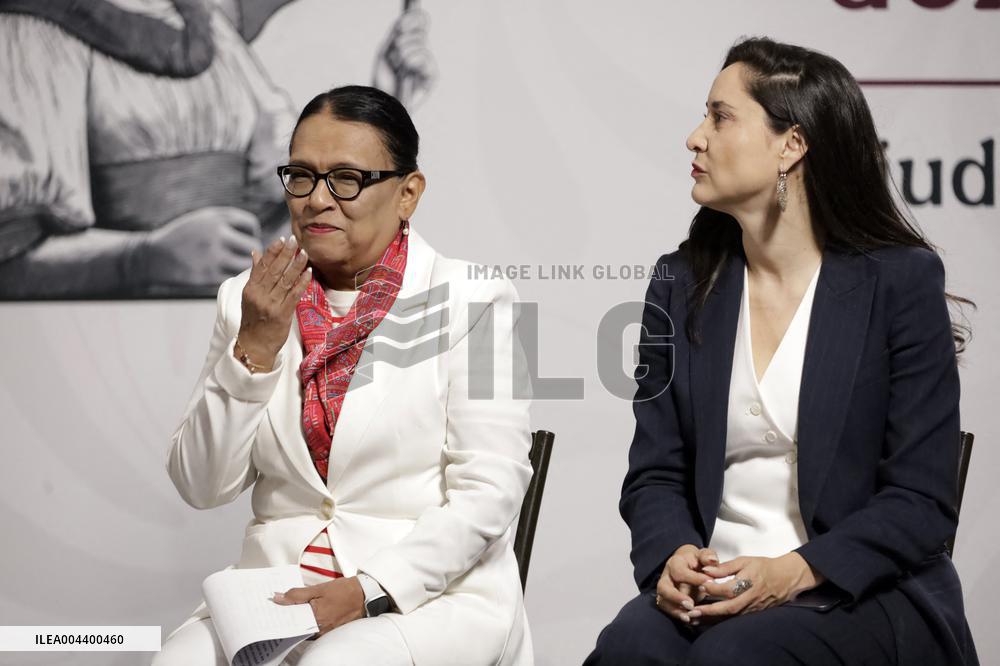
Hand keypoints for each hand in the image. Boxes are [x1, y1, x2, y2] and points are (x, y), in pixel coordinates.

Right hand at [139, 206, 260, 287]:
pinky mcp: (209, 275)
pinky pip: (233, 277)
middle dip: (252, 251)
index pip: (251, 224)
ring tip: (235, 265)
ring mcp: (213, 256)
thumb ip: (228, 222)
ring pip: (246, 264)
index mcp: (216, 218)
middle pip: (253, 246)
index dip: (251, 233)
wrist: (153, 256)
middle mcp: (217, 234)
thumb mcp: (203, 219)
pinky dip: (232, 277)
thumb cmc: (183, 237)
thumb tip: (256, 234)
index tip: (244, 239)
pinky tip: (224, 273)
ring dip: (244, 266)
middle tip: (243, 256)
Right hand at [236, 235, 310, 370]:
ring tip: (304, 253)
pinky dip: (302, 282)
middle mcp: (259, 295)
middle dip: (285, 254)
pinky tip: (309, 272)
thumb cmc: (253, 320)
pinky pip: (294, 294)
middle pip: (274, 270)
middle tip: (295, 240)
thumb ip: (255, 274)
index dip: (272, 252)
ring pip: (285, 280)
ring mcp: (271, 304)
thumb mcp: (249, 296)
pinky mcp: (282, 314)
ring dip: (296, 265)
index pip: (262, 266)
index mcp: (250, 289)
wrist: (254, 345)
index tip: (281, 239)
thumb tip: (256, 253)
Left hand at [273, 577, 365, 636]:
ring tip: (291, 609)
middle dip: (288, 617)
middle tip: (279, 608)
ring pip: (304, 628)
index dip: (280, 614)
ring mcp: (326, 632)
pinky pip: (314, 629)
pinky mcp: (330, 632)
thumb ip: (297, 594)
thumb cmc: (344, 590)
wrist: (365, 595)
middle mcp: (320, 629)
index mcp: (316, 618)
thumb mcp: (319, 588)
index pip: (290, 620)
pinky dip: (307, 622)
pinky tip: (304, 613)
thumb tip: (278, 598)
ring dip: (297, 619)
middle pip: (296, 626)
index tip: (272, 608)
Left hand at [372, 6, 436, 107]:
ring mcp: (427, 64)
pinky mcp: (431, 76)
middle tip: (395, 51)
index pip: (421, 21)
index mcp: (412, 44)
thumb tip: (406, 17)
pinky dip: (412, 60)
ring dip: (404, 52)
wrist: (384, 102)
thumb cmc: (383, 80)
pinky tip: (407, 70)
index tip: (401, 24)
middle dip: (404, 39)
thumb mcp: (386, 50)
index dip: (414, 18)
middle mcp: (421, 52)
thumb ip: (397, 32)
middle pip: (421, 30)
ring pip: (421, 42)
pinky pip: (425, 57)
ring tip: (398, 65)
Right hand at [654, 545, 717, 624]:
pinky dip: (677, 615)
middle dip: (676, 597)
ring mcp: (665, 589)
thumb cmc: (697, 561)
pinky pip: (668, 609)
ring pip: (663, 600)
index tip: (709, 582)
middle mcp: (666, 576)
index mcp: (675, 563)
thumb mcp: (704, 555)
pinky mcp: (667, 600)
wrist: (689, 565)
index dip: (694, 578)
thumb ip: (708, 556)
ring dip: (675, 610)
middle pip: (663, 587)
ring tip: (688, 617)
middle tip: (691, 604)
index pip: (679, 571)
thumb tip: (712, 560)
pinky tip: (690, 620)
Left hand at [695, 552, 824, 619]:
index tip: (700, 584)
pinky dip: (720, 620)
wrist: (785, 578)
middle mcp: (751, 598)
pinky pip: (735, 619)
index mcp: (749, 582)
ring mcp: (752, 608)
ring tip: (694, 618)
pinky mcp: (752, 613)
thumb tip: (706, 569)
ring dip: (712, 619)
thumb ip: (725, 567)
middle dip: (710, 611)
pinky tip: (707, 620)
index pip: (729, 589)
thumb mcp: (744, 561)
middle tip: (692, 611)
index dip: (713, 588)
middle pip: (729, 608)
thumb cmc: (763, 567)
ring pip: (731, 616)